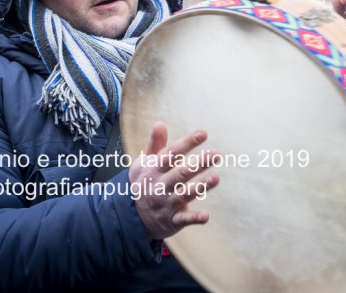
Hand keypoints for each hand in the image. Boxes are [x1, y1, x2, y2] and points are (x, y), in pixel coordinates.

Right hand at [128, 123, 219, 239]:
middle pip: (181, 173)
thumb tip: (160, 124)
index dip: (187, 143)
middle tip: (216, 154)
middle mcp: (160, 186)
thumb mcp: (144, 163)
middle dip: (198, 163)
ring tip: (216, 177)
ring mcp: (165, 204)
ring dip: (201, 187)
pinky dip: (194, 218)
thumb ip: (155, 145)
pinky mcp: (171, 221)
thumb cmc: (143, 183)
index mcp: (154, 169)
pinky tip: (206, 216)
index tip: (203, 133)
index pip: (172, 154)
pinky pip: (183, 220)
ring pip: (185, 194)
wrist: (129, 217)